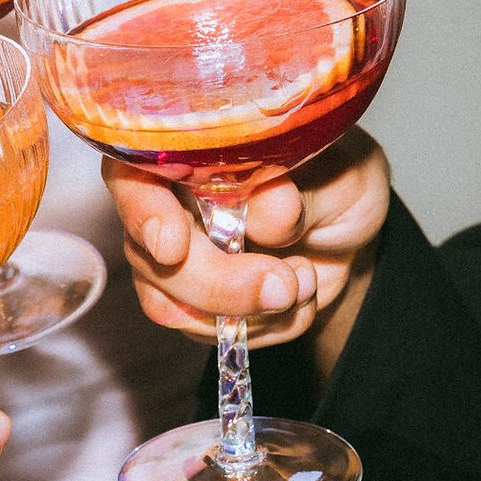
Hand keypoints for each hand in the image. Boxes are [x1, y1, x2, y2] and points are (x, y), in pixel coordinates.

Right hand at [102, 127, 389, 362]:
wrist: (348, 234)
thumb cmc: (333, 182)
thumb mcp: (334, 172)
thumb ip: (298, 189)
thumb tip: (268, 212)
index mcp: (181, 147)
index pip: (132, 174)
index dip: (143, 213)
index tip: (173, 247)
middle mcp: (162, 202)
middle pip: (148, 253)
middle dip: (215, 282)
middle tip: (281, 285)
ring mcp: (169, 259)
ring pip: (170, 304)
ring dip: (248, 308)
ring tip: (304, 280)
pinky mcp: (189, 304)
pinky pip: (207, 333)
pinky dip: (264, 326)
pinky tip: (297, 296)